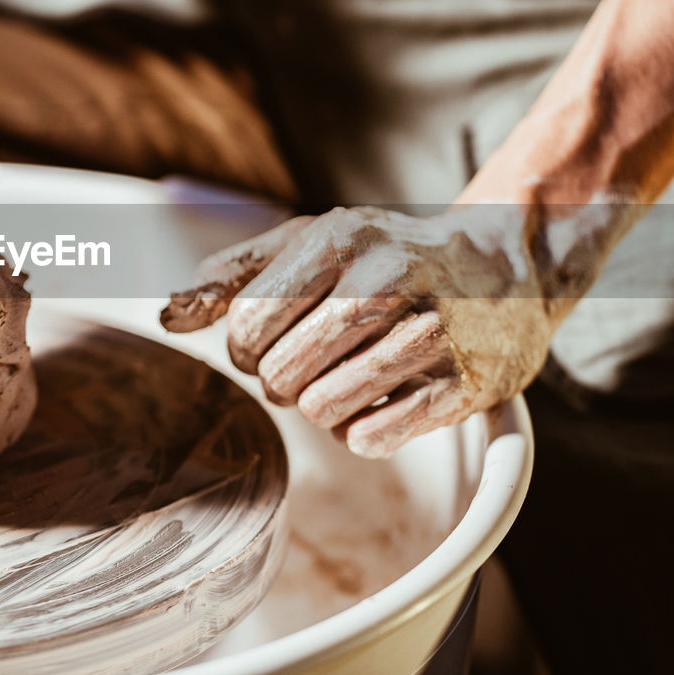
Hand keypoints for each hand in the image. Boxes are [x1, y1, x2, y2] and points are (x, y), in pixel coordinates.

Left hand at [161, 206, 554, 456]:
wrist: (506, 261)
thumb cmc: (386, 255)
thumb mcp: (311, 242)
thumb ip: (235, 275)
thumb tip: (167, 316)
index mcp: (340, 237)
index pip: (249, 322)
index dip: (245, 348)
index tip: (269, 343)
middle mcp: (388, 277)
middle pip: (282, 372)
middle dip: (282, 380)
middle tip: (310, 364)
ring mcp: (433, 331)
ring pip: (325, 409)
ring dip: (322, 407)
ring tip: (345, 381)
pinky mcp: (466, 382)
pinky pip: (375, 436)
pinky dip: (363, 432)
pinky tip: (380, 401)